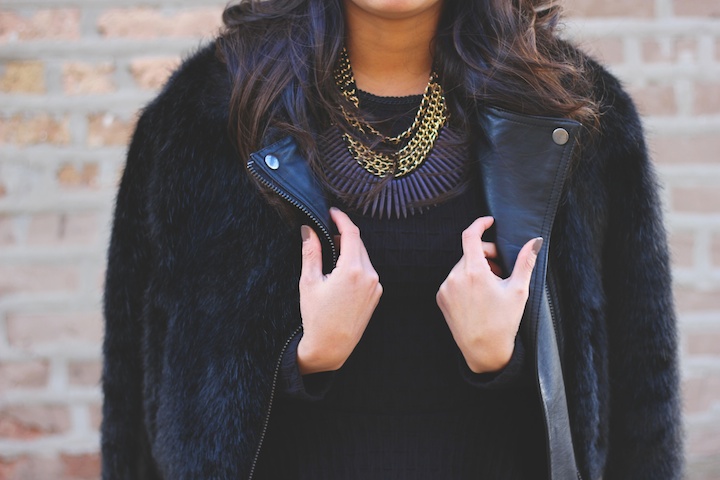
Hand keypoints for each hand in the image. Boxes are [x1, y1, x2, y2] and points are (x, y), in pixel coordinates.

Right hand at [297, 208, 382, 374]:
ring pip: (363, 257)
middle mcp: (369, 276)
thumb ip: (311, 252)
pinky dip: (355, 264)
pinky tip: (340, 272)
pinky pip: (367, 270)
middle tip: (326, 233)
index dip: (341, 219)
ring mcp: (375, 286)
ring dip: (349, 250)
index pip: (351, 233)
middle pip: (358, 244)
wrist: (331, 346)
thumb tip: (309, 230)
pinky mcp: (376, 294)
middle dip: (343, 234)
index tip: (332, 213)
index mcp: (353, 270)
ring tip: (331, 254)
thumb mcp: (309, 282)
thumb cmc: (317, 317)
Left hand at [436, 216, 541, 373]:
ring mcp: (446, 288)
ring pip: (463, 266)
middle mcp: (455, 277)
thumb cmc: (503, 322)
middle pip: (470, 252)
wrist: (484, 351)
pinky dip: (466, 281)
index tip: (489, 222)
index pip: (470, 235)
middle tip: (502, 269)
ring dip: (477, 269)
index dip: (480, 224)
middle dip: (487, 255)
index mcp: (474, 272)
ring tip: (492, 286)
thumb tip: (535, 241)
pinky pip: (454, 280)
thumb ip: (525, 262)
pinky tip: (479, 296)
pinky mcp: (441, 298)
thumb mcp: (518, 291)